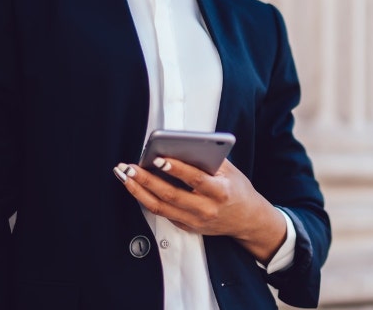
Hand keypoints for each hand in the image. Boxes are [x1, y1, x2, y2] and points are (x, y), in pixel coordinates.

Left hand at [114, 158, 286, 262]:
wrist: (247, 219)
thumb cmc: (237, 190)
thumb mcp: (230, 171)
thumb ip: (208, 159)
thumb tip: (180, 146)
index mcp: (220, 192)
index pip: (195, 180)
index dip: (176, 169)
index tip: (159, 158)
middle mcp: (206, 209)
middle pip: (171, 195)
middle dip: (147, 180)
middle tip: (130, 168)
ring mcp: (195, 221)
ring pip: (161, 207)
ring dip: (139, 191)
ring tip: (125, 176)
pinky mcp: (187, 227)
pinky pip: (163, 213)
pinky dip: (147, 199)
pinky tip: (136, 187)